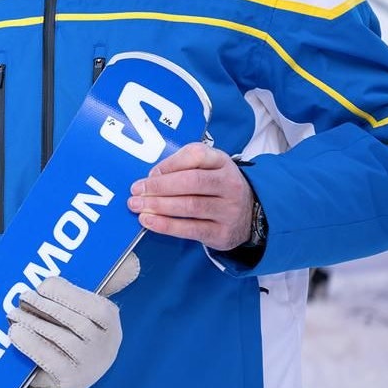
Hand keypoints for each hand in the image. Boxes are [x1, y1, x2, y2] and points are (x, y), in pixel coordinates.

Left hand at [8, 253, 138, 387]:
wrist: (76, 372)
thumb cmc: (74, 331)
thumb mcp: (80, 309)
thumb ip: (72, 291)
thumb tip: (58, 275)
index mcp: (110, 320)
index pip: (93, 306)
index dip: (66, 294)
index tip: (42, 286)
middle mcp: (105, 344)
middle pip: (75, 322)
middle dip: (45, 306)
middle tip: (23, 296)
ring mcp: (89, 364)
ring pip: (60, 338)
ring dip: (34, 323)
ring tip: (13, 313)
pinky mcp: (71, 379)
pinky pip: (49, 358)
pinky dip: (30, 344)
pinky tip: (15, 333)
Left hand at [127, 143, 253, 250]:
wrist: (251, 215)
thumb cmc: (217, 187)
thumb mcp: (207, 168)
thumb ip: (181, 166)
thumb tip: (152, 178)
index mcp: (222, 162)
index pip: (196, 155)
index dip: (169, 164)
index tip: (149, 173)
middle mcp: (229, 184)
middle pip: (192, 181)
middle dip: (159, 186)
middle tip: (136, 191)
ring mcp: (229, 210)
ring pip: (190, 206)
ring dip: (159, 206)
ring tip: (137, 206)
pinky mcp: (222, 232)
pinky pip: (191, 229)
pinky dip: (166, 225)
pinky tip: (149, 221)